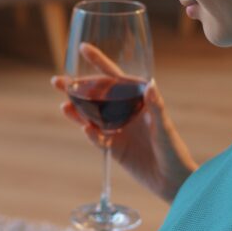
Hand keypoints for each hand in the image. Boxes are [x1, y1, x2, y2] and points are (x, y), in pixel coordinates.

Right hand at [52, 43, 197, 202]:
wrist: (174, 182)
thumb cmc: (174, 151)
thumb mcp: (165, 128)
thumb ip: (156, 107)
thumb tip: (150, 85)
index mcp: (139, 101)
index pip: (116, 78)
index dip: (99, 63)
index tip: (83, 49)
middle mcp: (126, 112)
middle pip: (97, 96)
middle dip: (77, 88)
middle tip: (57, 81)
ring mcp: (118, 130)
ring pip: (92, 116)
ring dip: (76, 110)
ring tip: (63, 104)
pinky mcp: (114, 149)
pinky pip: (98, 138)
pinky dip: (90, 133)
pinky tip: (84, 128)